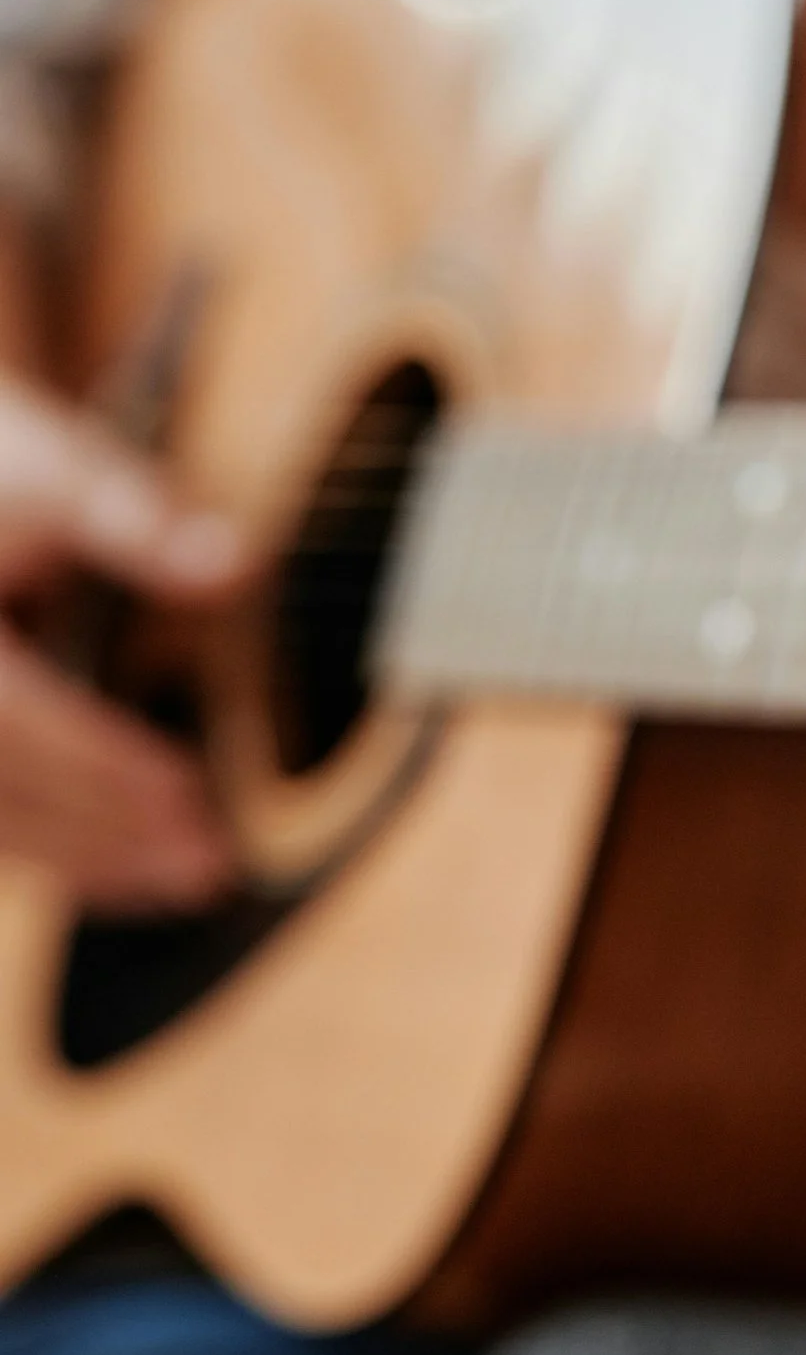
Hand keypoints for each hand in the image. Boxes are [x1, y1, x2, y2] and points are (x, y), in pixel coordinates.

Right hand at [0, 372, 243, 912]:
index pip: (13, 720)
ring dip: (81, 862)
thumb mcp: (55, 470)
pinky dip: (51, 852)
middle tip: (210, 866)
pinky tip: (122, 871)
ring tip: (185, 883)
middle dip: (104, 832)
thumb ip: (135, 518)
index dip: (98, 761)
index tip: (188, 793)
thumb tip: (235, 565)